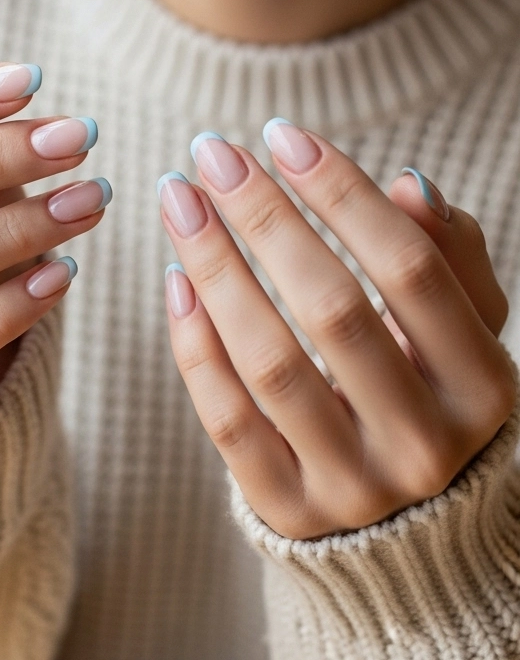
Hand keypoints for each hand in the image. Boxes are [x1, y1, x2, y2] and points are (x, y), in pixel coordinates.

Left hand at [159, 122, 515, 539]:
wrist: (412, 525)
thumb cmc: (433, 388)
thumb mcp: (466, 327)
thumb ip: (449, 255)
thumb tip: (408, 184)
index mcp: (482, 386)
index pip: (409, 269)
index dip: (342, 193)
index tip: (282, 134)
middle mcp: (425, 444)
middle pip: (333, 310)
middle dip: (266, 218)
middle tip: (213, 152)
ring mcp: (354, 487)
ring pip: (271, 364)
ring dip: (216, 267)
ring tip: (180, 199)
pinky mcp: (288, 511)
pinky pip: (227, 421)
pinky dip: (196, 345)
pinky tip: (177, 278)